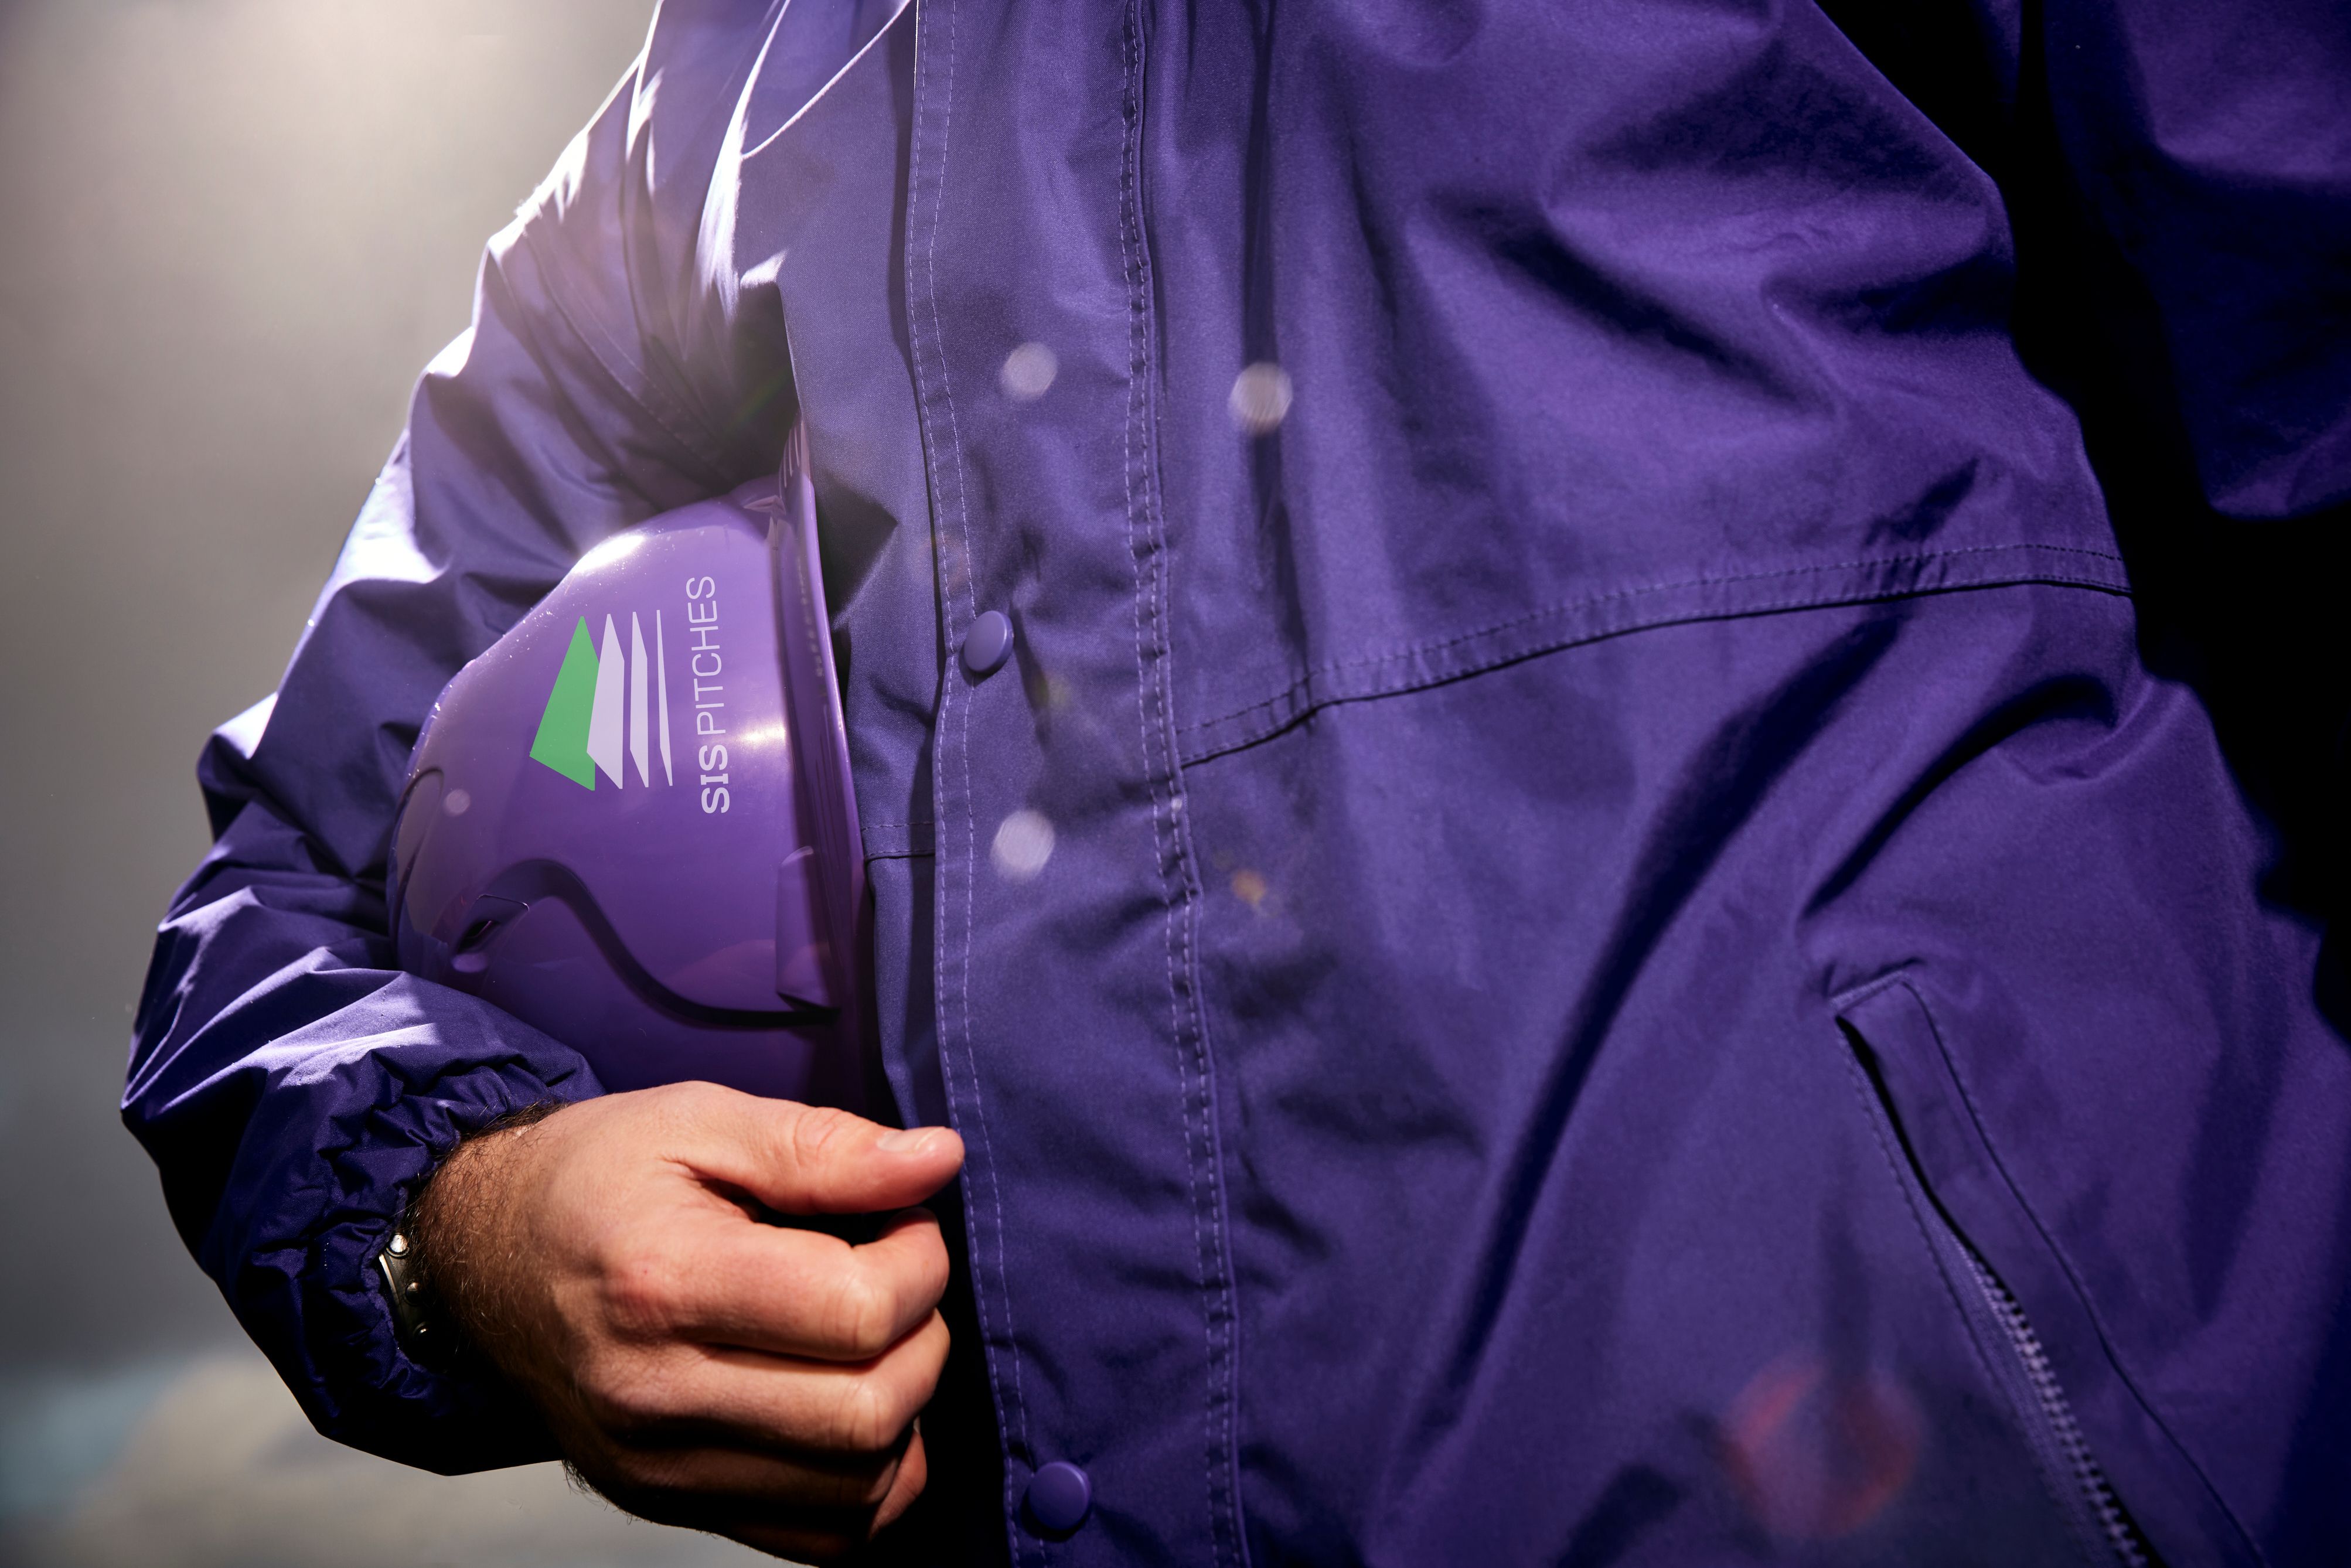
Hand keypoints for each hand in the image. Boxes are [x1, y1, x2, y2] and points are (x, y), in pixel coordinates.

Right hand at [414, 1082, 964, 1561]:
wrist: (482, 1256)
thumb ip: (822, 1146)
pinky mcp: (666, 1504)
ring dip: (904, 1407)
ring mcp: (658, 1467)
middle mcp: (656, 1394)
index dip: (918, 1261)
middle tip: (893, 1275)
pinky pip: (820, 1537)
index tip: (900, 1221)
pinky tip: (849, 1407)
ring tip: (867, 1336)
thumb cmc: (593, 1178)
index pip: (858, 1312)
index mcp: (664, 1283)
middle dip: (923, 1334)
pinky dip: (869, 1481)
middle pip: (869, 1412)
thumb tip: (936, 1161)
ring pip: (859, 1486)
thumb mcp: (700, 1120)